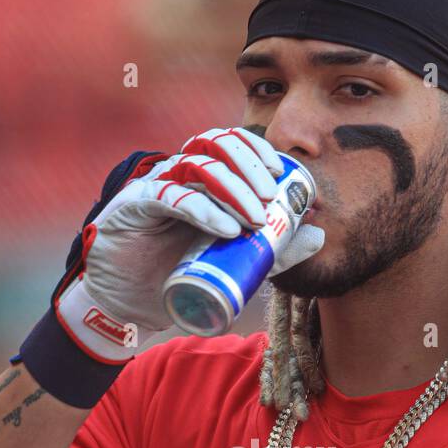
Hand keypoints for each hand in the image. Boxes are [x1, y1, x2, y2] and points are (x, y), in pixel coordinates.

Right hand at [54, 128, 322, 358]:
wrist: (128, 304)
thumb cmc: (178, 276)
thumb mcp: (236, 263)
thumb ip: (274, 250)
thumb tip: (319, 234)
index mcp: (200, 178)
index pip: (231, 144)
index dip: (258, 151)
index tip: (284, 175)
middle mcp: (177, 173)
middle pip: (216, 146)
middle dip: (249, 166)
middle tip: (272, 197)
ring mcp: (154, 187)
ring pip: (196, 165)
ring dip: (232, 186)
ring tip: (255, 216)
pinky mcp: (134, 206)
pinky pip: (169, 196)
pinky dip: (202, 209)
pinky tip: (225, 228)